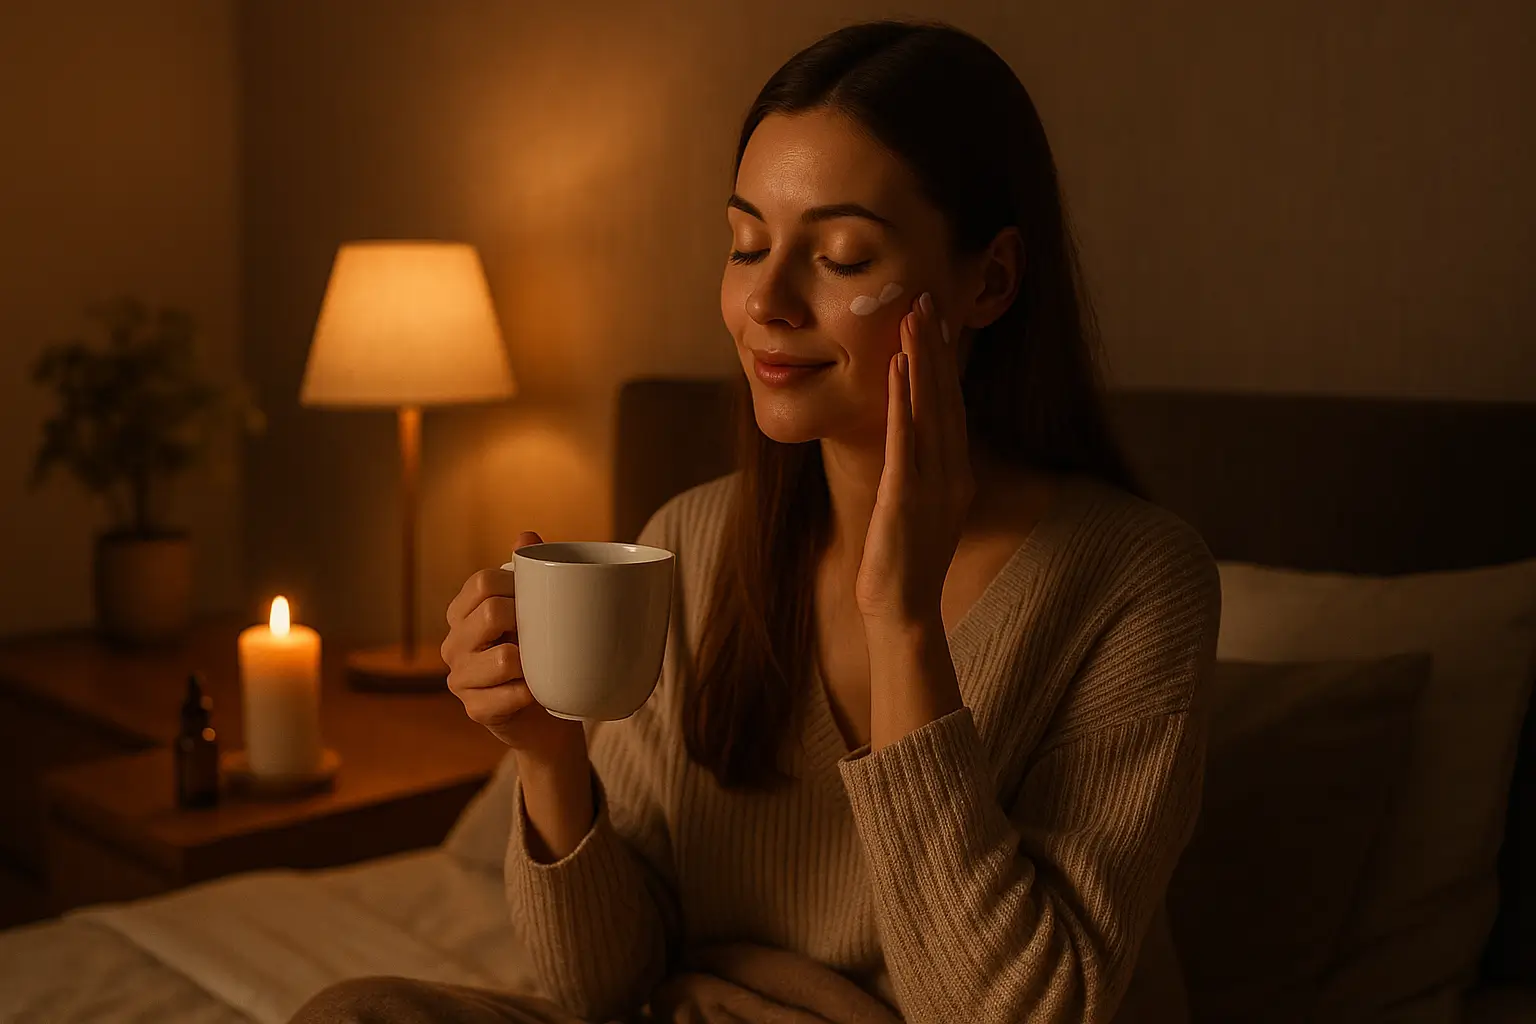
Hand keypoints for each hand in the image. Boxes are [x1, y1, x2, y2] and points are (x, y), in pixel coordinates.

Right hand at [441, 530, 584, 756]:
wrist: (543, 713)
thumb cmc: (535, 653)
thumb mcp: (531, 611)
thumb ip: (527, 573)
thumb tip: (526, 534)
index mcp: (461, 613)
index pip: (482, 582)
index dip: (517, 586)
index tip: (539, 600)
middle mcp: (452, 644)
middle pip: (491, 613)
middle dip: (525, 621)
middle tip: (540, 634)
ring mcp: (459, 679)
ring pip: (503, 659)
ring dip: (531, 662)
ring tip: (538, 664)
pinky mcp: (475, 710)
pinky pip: (510, 695)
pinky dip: (530, 693)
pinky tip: (535, 692)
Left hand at [855, 291, 975, 627]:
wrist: (903, 611)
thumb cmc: (904, 562)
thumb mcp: (919, 508)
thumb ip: (922, 472)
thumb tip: (913, 441)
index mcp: (956, 473)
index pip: (953, 406)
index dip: (946, 361)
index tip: (937, 320)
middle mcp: (953, 472)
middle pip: (947, 396)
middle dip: (937, 345)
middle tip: (927, 297)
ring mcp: (933, 484)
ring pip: (931, 409)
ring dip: (923, 359)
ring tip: (914, 316)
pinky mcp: (906, 497)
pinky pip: (906, 440)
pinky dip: (904, 402)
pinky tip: (899, 369)